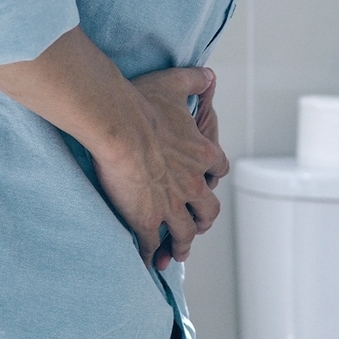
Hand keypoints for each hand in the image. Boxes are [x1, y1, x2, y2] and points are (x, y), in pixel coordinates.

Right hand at [91, 67, 228, 269]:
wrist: (120, 127)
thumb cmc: (142, 105)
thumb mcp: (174, 84)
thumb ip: (194, 78)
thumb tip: (209, 74)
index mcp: (201, 154)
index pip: (218, 169)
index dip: (212, 176)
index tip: (206, 180)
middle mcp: (192, 184)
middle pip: (208, 210)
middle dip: (203, 220)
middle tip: (197, 225)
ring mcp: (171, 205)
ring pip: (185, 233)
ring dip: (182, 245)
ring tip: (177, 254)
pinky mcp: (146, 220)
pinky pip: (151, 245)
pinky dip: (150, 256)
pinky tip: (145, 264)